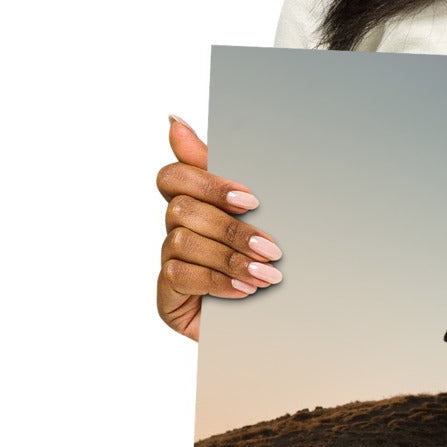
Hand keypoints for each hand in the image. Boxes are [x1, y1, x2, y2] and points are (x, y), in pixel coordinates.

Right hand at [156, 114, 284, 341]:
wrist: (278, 325)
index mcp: (195, 204)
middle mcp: (176, 230)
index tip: (251, 200)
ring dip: (230, 258)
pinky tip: (245, 292)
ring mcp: (169, 262)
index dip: (208, 182)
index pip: (174, 176)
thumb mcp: (257, 216)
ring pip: (182, 241)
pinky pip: (180, 276)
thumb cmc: (266, 264)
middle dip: (231, 228)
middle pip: (181, 208)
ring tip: (267, 275)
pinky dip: (217, 281)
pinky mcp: (167, 296)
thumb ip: (224, 171)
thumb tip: (174, 121)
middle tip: (272, 247)